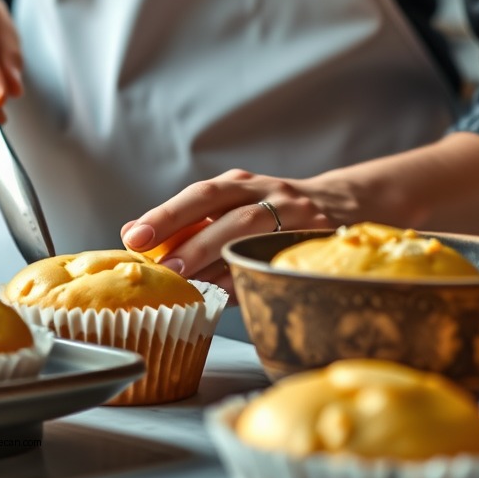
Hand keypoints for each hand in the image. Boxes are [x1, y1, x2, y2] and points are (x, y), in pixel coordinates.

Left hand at [121, 169, 343, 295]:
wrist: (346, 205)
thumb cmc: (272, 213)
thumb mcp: (232, 206)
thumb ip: (187, 221)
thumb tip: (131, 233)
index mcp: (241, 184)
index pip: (199, 195)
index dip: (165, 215)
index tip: (134, 237)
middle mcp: (269, 194)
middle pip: (224, 211)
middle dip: (189, 238)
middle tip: (161, 266)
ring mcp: (297, 219)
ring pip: (252, 234)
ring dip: (217, 258)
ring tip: (188, 281)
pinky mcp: (317, 245)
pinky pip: (278, 261)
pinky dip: (250, 277)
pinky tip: (227, 293)